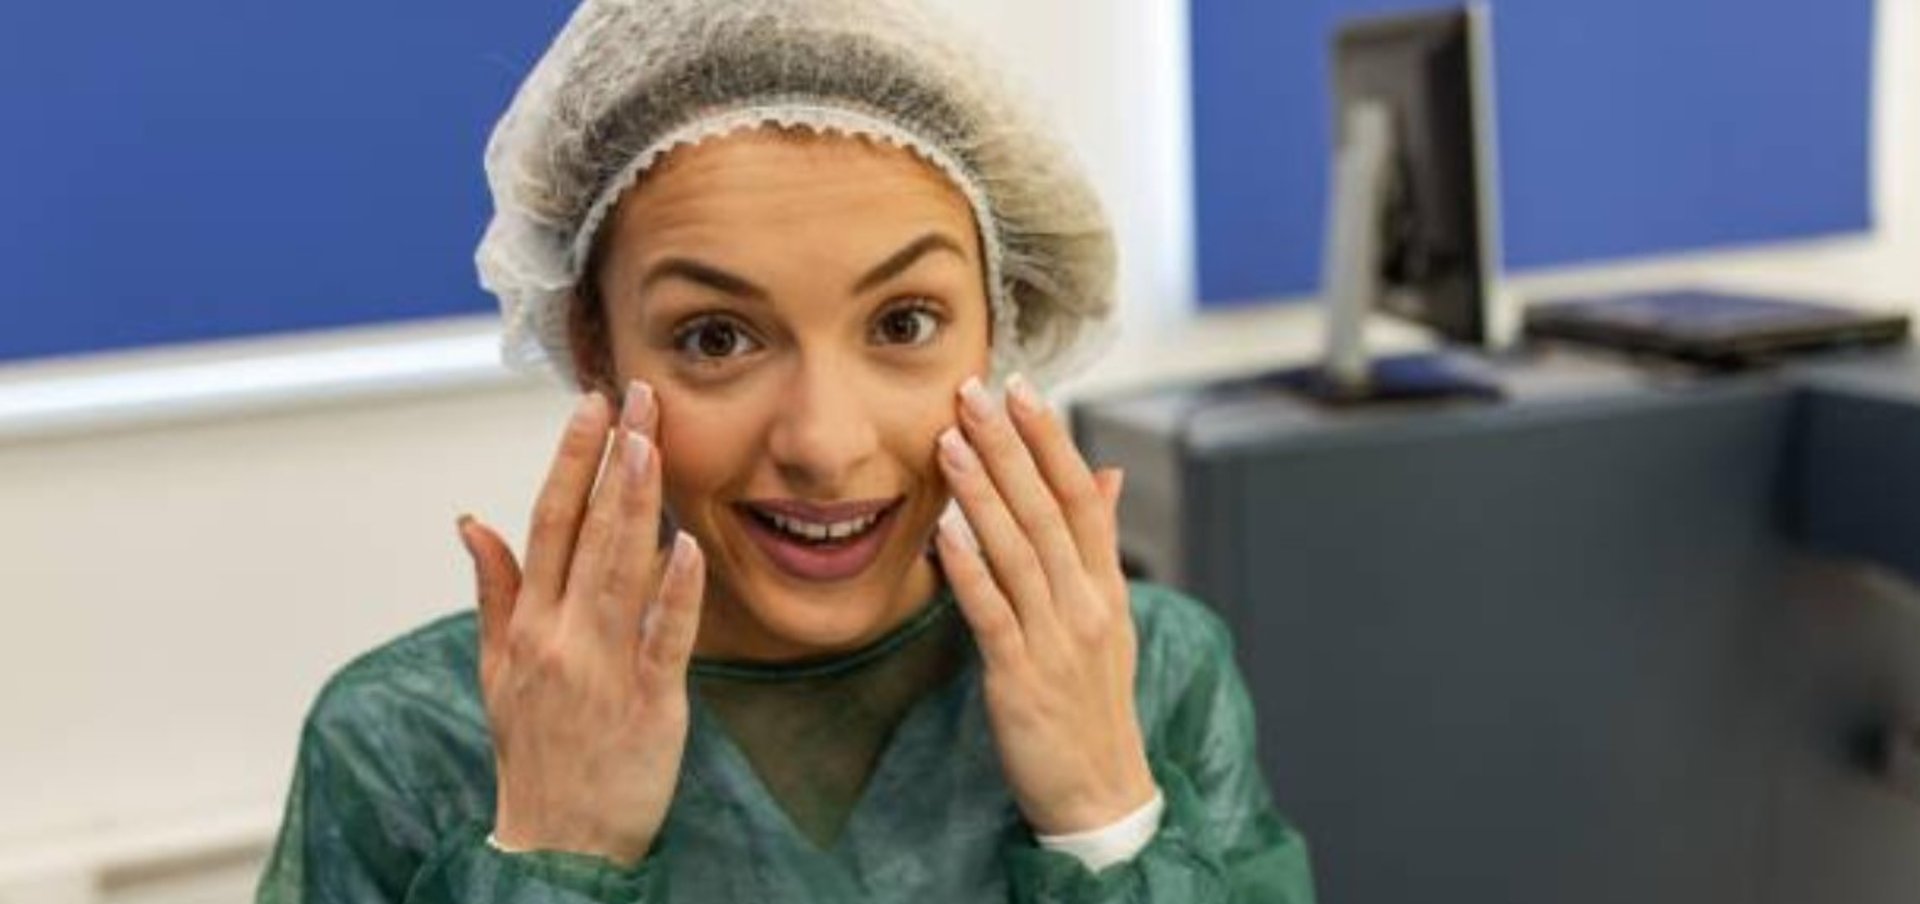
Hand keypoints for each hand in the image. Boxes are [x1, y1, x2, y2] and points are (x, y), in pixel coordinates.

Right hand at [456, 381, 704, 866]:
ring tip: (649, 443)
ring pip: (621, 570)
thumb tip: (470, 520)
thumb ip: (494, 590)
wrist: (556, 843)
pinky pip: (663, 638)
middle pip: (587, 531)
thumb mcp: (496, 669)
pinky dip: (674, 592)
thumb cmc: (534, 750)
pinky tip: (685, 544)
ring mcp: (602, 668)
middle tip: (636, 395)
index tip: (590, 404)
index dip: (569, 460)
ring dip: (635, 503)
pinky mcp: (649, 703)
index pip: (546, 521)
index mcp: (526, 624)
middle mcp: (559, 636)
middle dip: (612, 459)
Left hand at [933, 373, 1155, 835]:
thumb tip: (1107, 473)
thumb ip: (1099, 545)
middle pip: (1046, 509)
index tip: (1022, 389)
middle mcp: (1085, 604)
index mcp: (1105, 586)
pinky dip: (968, 568)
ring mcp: (1055, 640)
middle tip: (973, 391)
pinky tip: (943, 530)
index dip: (1051, 439)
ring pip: (1016, 551)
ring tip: (949, 440)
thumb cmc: (1094, 702)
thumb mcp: (1110, 618)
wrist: (1100, 792)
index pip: (1082, 495)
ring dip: (981, 492)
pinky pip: (992, 613)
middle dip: (1009, 446)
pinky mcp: (1020, 678)